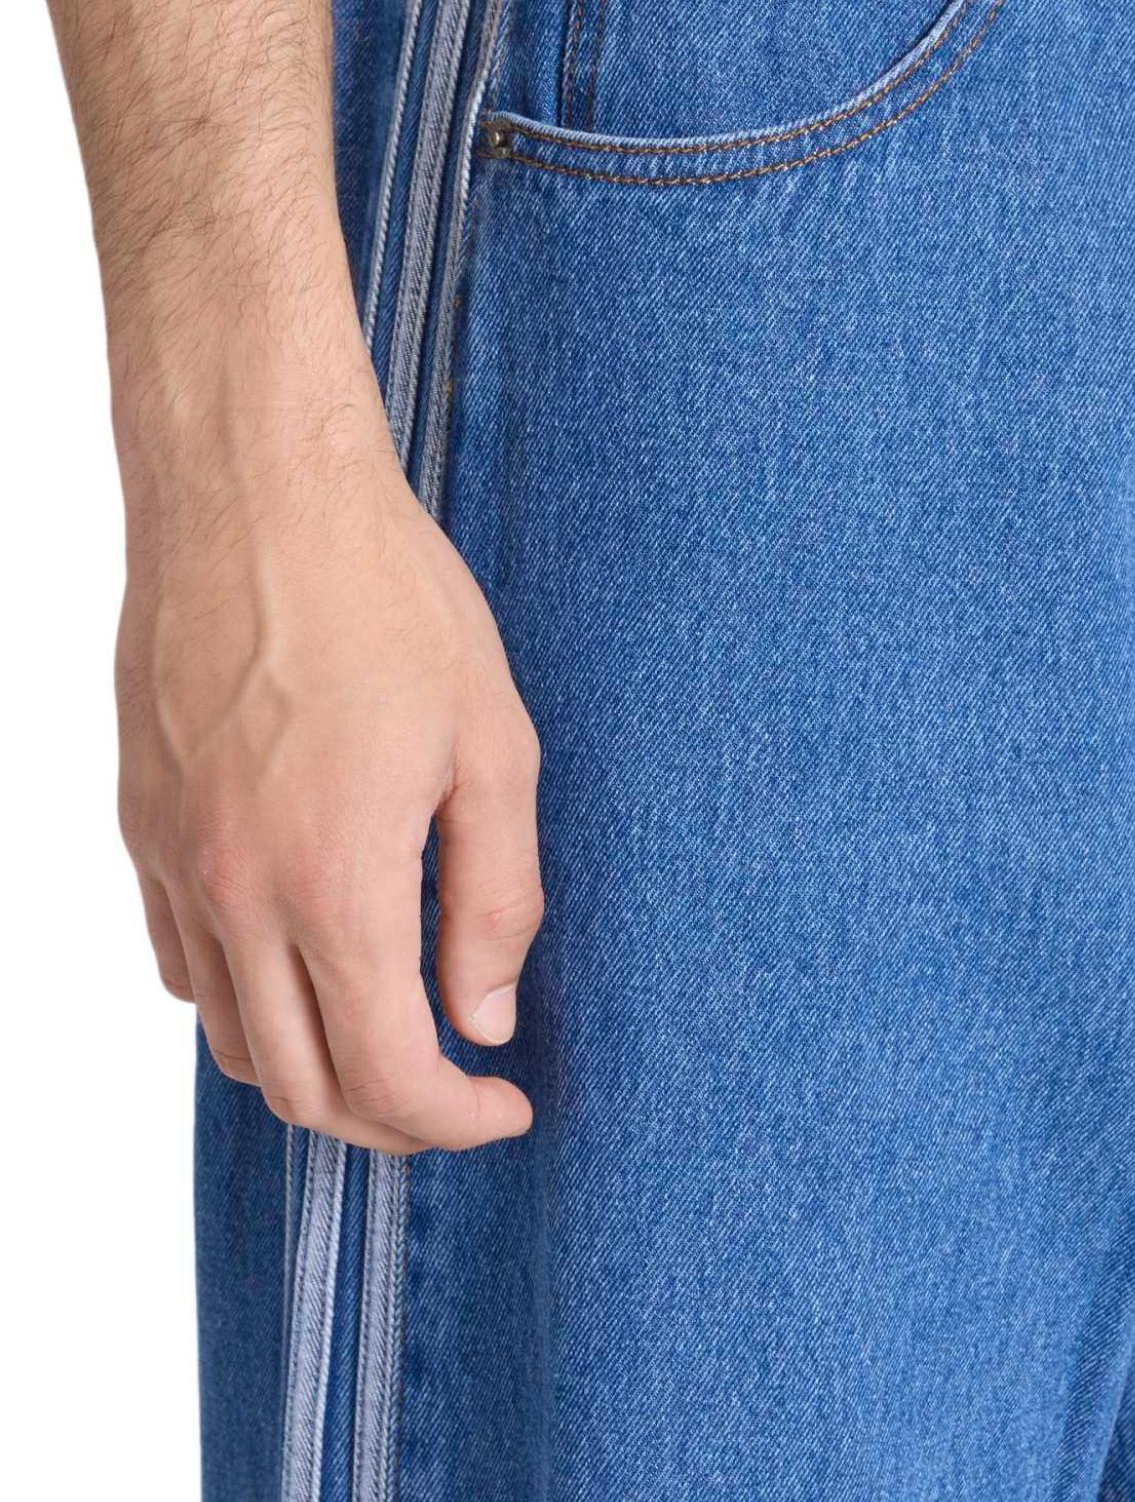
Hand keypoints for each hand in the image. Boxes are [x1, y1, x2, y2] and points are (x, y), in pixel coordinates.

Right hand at [115, 388, 540, 1151]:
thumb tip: (487, 1018)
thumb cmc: (389, 601)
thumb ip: (497, 898)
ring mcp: (173, 864)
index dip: (456, 1122)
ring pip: (229, 1041)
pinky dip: (246, 1006)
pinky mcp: (142, 828)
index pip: (387, 1074)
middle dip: (389, 1123)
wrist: (253, 496)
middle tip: (460, 1095)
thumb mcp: (494, 744)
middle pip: (298, 1087)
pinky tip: (307, 967)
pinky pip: (181, 966)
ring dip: (313, 1074)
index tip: (509, 1106)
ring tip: (393, 1042)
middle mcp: (235, 894)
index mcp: (334, 881)